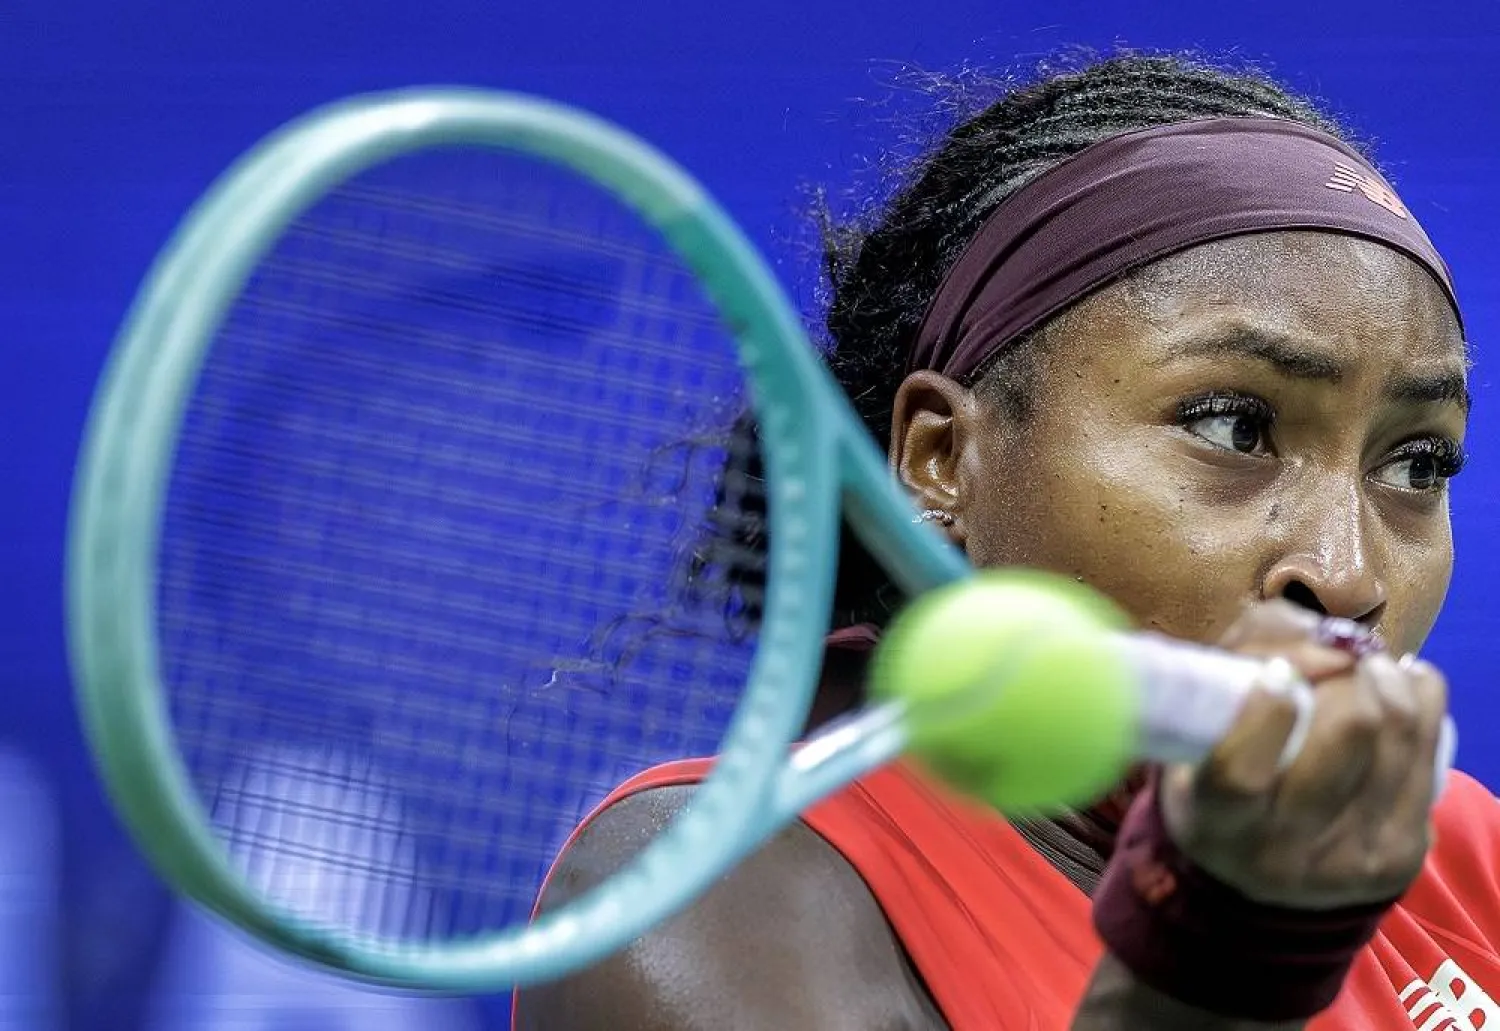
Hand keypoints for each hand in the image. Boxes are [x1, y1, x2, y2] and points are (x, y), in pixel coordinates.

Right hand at [1158, 599, 1447, 909]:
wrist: (1259, 887)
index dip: (1266, 710)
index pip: (1241, 772)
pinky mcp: (1403, 854)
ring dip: (1385, 676)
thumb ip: (1236, 668)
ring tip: (1365, 665)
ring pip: (1399, 730)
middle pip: (1349, 731)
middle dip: (1348, 670)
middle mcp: (1283, 854)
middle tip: (1336, 654)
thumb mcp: (1190, 735)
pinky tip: (1399, 686)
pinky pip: (1433, 749)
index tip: (1278, 674)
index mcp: (1217, 824)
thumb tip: (1327, 639)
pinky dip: (1418, 697)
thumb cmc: (1215, 783)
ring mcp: (1352, 860)